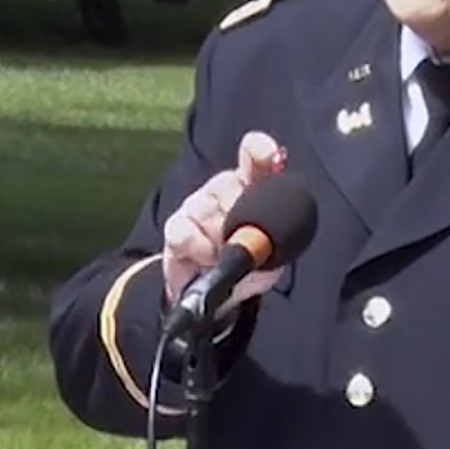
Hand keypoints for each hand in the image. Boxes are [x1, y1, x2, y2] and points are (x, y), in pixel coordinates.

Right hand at [162, 130, 287, 309]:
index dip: (260, 152)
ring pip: (207, 211)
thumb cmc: (250, 265)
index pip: (256, 158)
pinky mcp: (175, 225)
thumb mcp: (273, 255)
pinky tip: (208, 259)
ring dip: (219, 240)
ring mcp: (198, 204)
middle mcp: (224, 188)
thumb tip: (259, 237)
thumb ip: (273, 241)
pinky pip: (185, 233)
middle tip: (247, 238)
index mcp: (255, 187)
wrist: (219, 296)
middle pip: (228, 183)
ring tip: (226, 255)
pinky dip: (200, 250)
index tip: (268, 154)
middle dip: (240, 214)